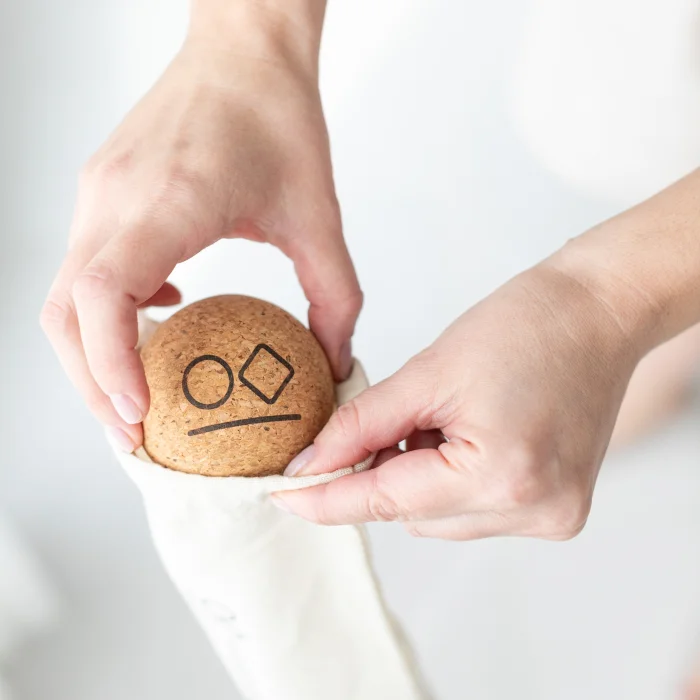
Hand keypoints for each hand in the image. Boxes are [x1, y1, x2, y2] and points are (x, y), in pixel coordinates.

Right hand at [41, 19, 360, 450]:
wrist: (243, 52)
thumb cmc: (279, 120)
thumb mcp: (320, 218)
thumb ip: (336, 297)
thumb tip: (333, 360)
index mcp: (168, 203)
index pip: (102, 295)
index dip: (109, 365)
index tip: (139, 415)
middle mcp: (116, 199)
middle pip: (66, 313)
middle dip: (93, 385)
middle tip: (137, 434)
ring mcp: (99, 193)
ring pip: (64, 295)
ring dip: (92, 356)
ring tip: (137, 396)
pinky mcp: (102, 191)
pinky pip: (84, 266)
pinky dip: (104, 313)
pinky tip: (160, 319)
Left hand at [273, 259, 648, 539]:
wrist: (599, 312)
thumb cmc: (524, 324)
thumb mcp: (431, 370)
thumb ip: (362, 424)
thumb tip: (310, 465)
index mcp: (501, 475)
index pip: (385, 501)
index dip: (326, 499)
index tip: (280, 496)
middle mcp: (531, 510)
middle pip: (410, 514)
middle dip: (382, 471)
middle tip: (389, 418)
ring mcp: (549, 517)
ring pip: (438, 518)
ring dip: (419, 476)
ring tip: (443, 418)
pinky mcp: (556, 511)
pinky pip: (472, 511)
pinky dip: (450, 481)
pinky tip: (466, 435)